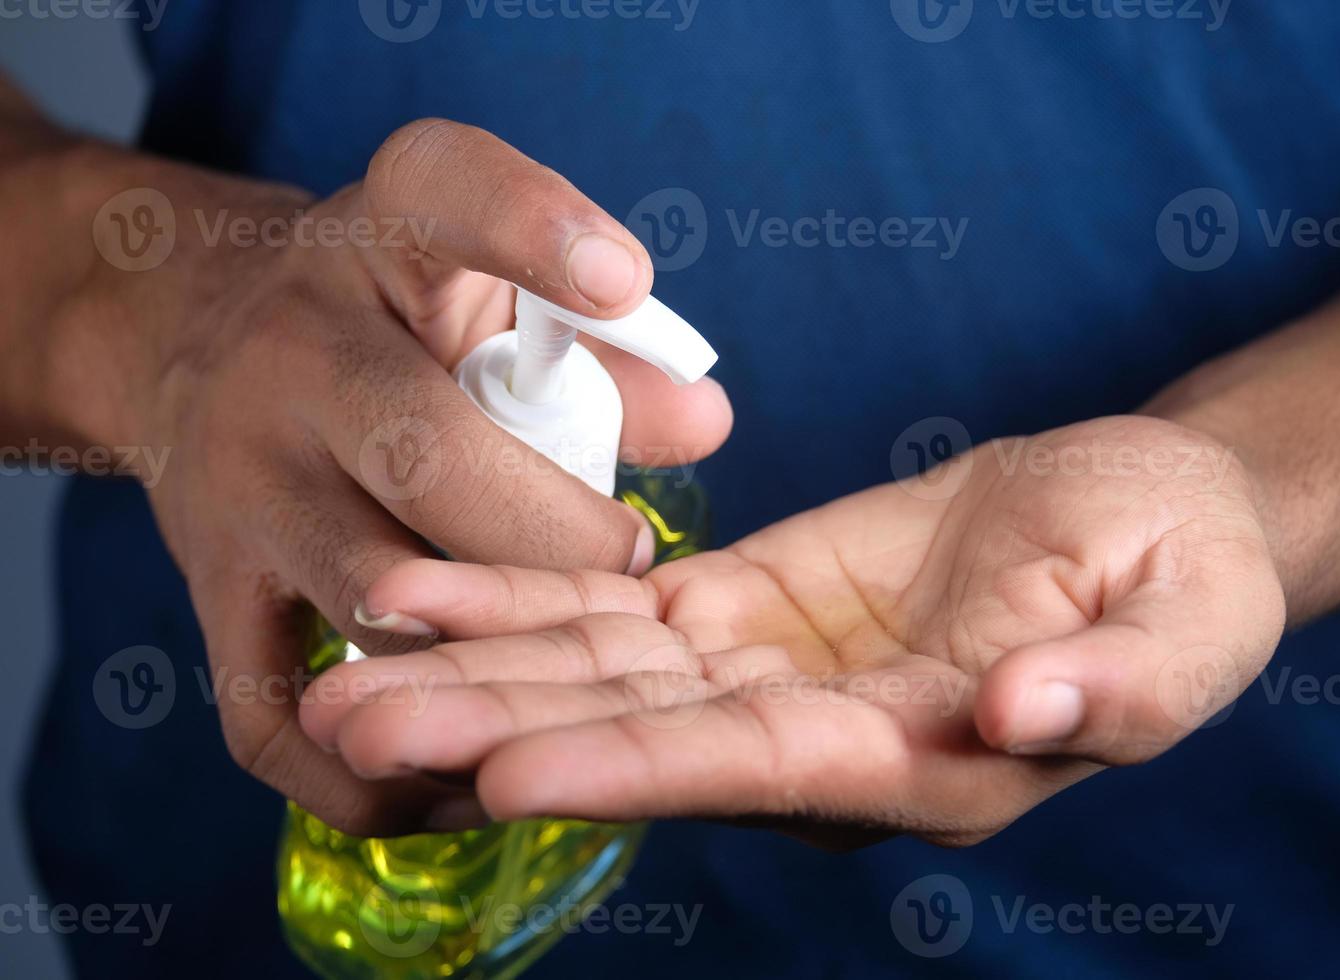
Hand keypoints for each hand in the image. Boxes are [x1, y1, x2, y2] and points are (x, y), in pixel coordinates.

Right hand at [113, 119, 730, 833]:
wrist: (186, 333)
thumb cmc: (385, 312)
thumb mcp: (482, 282)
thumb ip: (600, 350)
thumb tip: (707, 422)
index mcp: (378, 241)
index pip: (442, 190)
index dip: (532, 228)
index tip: (620, 280)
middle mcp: (291, 355)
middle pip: (430, 454)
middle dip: (559, 535)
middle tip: (636, 572)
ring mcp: (237, 480)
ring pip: (370, 594)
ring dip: (491, 654)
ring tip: (574, 677)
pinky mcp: (206, 587)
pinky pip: (271, 714)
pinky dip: (372, 773)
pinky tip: (464, 774)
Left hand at [300, 415, 1282, 844]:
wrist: (1142, 518)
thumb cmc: (1184, 574)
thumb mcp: (1188, 626)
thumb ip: (1118, 686)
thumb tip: (1026, 716)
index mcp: (922, 762)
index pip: (756, 772)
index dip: (633, 770)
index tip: (501, 770)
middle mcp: (821, 741)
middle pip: (637, 737)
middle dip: (494, 728)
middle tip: (348, 718)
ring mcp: (770, 674)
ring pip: (601, 674)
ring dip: (475, 664)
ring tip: (345, 654)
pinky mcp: (743, 608)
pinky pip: (617, 609)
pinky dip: (523, 597)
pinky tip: (429, 587)